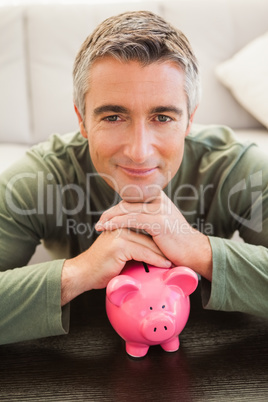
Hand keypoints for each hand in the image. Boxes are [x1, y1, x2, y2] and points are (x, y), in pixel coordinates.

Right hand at [61, 228, 170, 305]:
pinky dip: (156, 260)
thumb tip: (154, 247)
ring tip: (174, 260)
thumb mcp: (119, 250)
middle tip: (177, 252)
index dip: (160, 235)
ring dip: (163, 253)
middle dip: (164, 243)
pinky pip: (143, 252)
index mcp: (120, 221)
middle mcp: (119, 224)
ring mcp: (119, 233)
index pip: (145, 225)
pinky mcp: (120, 245)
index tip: (173, 244)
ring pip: (148, 243)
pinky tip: (165, 265)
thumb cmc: (102, 265)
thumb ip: (133, 244)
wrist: (83, 273)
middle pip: (149, 233)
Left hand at [95, 191, 211, 279]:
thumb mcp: (161, 223)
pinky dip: (117, 223)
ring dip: (110, 218)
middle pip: (127, 202)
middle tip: (99, 222)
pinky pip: (132, 220)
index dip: (117, 208)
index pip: (131, 199)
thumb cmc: (175, 242)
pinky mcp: (158, 221)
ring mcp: (159, 209)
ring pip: (128, 210)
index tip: (105, 217)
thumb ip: (148, 216)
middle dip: (111, 212)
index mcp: (159, 198)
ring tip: (99, 226)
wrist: (194, 252)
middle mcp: (159, 200)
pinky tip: (108, 228)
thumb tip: (129, 218)